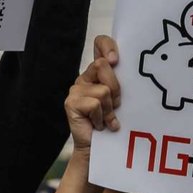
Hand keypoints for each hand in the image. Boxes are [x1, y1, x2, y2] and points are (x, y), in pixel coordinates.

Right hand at [65, 35, 120, 154]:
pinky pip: (94, 104)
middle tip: (116, 105)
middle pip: (103, 65)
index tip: (116, 59)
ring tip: (107, 119)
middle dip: (116, 88)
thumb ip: (121, 80)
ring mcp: (75, 90)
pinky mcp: (71, 103)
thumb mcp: (122, 98)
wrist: (101, 149)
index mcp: (98, 72)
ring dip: (110, 109)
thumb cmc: (114, 122)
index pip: (100, 44)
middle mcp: (85, 77)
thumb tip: (120, 63)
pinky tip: (99, 125)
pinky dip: (101, 118)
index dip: (107, 45)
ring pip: (103, 90)